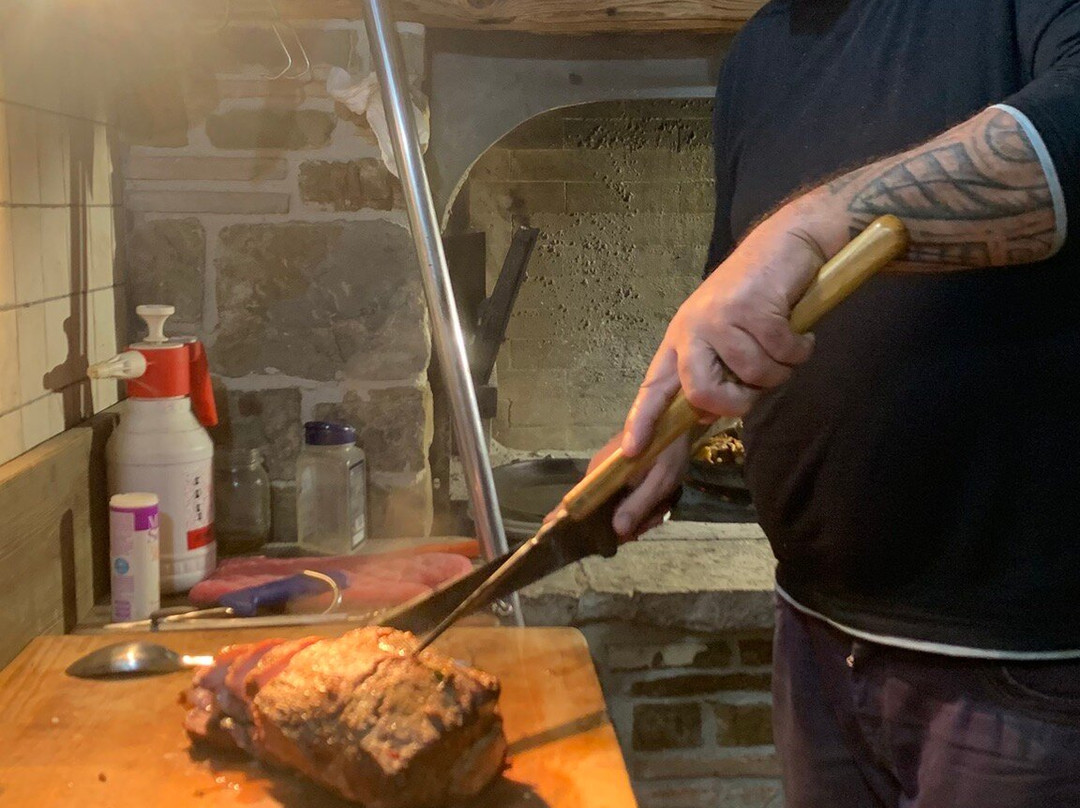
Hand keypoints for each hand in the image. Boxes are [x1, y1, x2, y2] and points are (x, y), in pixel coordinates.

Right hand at [579, 431, 690, 539]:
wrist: (678, 424)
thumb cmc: (669, 449)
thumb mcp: (659, 480)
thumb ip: (638, 504)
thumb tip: (616, 531)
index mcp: (601, 472)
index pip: (579, 504)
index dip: (586, 526)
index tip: (608, 537)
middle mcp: (598, 473)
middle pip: (601, 512)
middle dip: (628, 522)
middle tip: (653, 519)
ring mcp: (607, 473)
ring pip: (614, 507)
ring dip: (637, 513)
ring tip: (660, 507)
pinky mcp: (617, 474)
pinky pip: (622, 498)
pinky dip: (639, 504)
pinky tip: (656, 502)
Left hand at [622, 202, 836, 457]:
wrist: (785, 244)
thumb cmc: (757, 296)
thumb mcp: (725, 336)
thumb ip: (714, 373)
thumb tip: (707, 415)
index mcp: (680, 339)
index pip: (655, 386)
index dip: (642, 420)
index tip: (631, 451)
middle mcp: (692, 329)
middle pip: (703, 393)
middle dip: (738, 403)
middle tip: (756, 390)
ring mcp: (720, 317)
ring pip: (754, 376)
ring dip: (780, 369)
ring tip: (784, 344)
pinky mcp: (752, 308)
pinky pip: (782, 354)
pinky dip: (799, 349)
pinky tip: (797, 330)